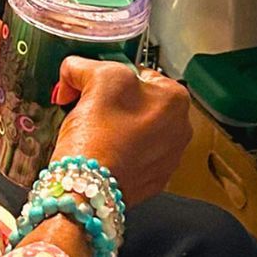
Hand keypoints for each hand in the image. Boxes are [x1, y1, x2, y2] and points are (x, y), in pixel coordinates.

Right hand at [51, 57, 191, 206]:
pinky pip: (134, 156)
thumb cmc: (98, 136)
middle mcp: (180, 129)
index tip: (91, 88)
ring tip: (93, 135)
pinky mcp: (153, 180)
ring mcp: (168, 157)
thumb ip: (85, 65)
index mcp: (176, 98)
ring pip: (136, 130)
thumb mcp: (95, 79)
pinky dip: (118, 153)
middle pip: (138, 103)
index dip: (108, 78)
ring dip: (115, 129)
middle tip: (88, 110)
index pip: (138, 73)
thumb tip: (75, 70)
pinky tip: (101, 154)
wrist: (87, 190)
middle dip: (112, 103)